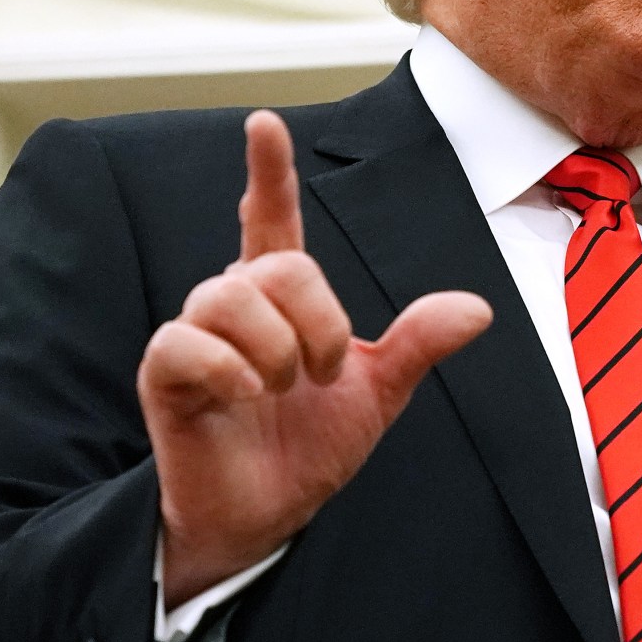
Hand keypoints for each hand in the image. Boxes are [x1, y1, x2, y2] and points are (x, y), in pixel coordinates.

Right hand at [141, 110, 492, 606]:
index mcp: (281, 299)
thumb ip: (418, 345)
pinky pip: (188, 342)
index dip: (269, 172)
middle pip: (280, 265)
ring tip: (281, 389)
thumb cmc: (307, 449)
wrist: (266, 517)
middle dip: (319, 322)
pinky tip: (245, 397)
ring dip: (276, 348)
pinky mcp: (164, 373)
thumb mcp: (377, 393)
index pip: (270, 218)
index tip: (264, 124)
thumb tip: (477, 310)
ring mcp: (194, 335)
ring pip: (231, 294)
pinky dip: (231, 369)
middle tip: (324, 374)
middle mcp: (233, 303)